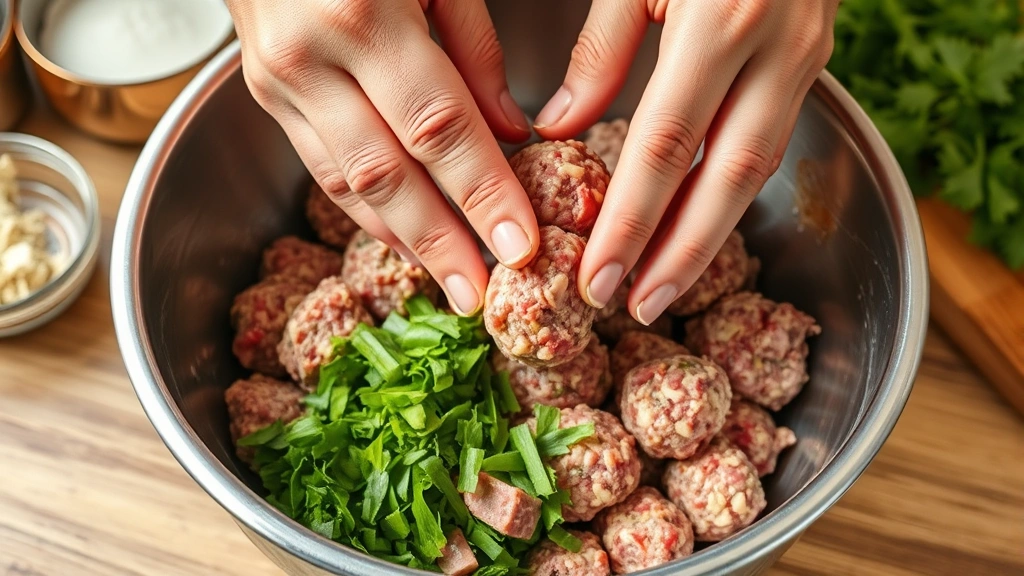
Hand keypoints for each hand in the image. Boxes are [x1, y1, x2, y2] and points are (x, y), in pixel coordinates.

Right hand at [226, 0, 539, 314]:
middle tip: (483, 300)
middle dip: (441, 243)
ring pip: (348, 185)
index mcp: (360, 14)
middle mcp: (310, 58)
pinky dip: (369, 214)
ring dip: (404, 243)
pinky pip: (324, 170)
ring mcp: (279, 84)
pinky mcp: (267, 100)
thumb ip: (474, 50)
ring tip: (452, 287)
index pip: (437, 126)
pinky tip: (407, 243)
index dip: (482, 192)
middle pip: (386, 174)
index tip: (522, 247)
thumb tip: (510, 134)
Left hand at [535, 0, 837, 323]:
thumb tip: (563, 127)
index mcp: (721, 21)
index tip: (596, 275)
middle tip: (636, 307)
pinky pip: (770, 140)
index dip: (630, 220)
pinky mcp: (813, 61)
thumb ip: (604, 49)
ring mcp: (805, 57)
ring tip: (665, 286)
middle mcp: (774, 49)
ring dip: (711, 236)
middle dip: (679, 254)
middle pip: (726, 178)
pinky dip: (731, 191)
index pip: (667, 148)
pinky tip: (697, 225)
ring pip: (757, 169)